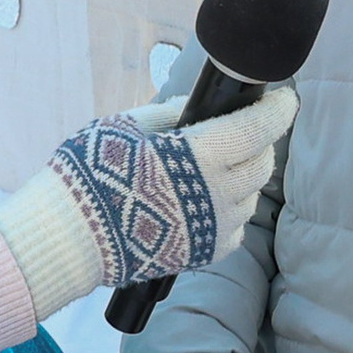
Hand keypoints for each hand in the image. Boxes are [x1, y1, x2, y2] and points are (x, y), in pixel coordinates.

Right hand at [0, 86, 298, 318]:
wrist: (69, 237)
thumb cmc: (91, 172)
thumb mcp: (126, 126)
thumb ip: (168, 117)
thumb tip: (194, 111)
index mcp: (202, 155)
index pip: (260, 128)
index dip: (279, 110)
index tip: (283, 98)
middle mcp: (218, 193)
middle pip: (263, 163)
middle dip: (259, 142)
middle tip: (243, 130)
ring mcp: (215, 228)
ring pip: (252, 197)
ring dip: (243, 178)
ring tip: (215, 168)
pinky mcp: (205, 254)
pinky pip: (236, 229)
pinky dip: (230, 211)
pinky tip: (206, 202)